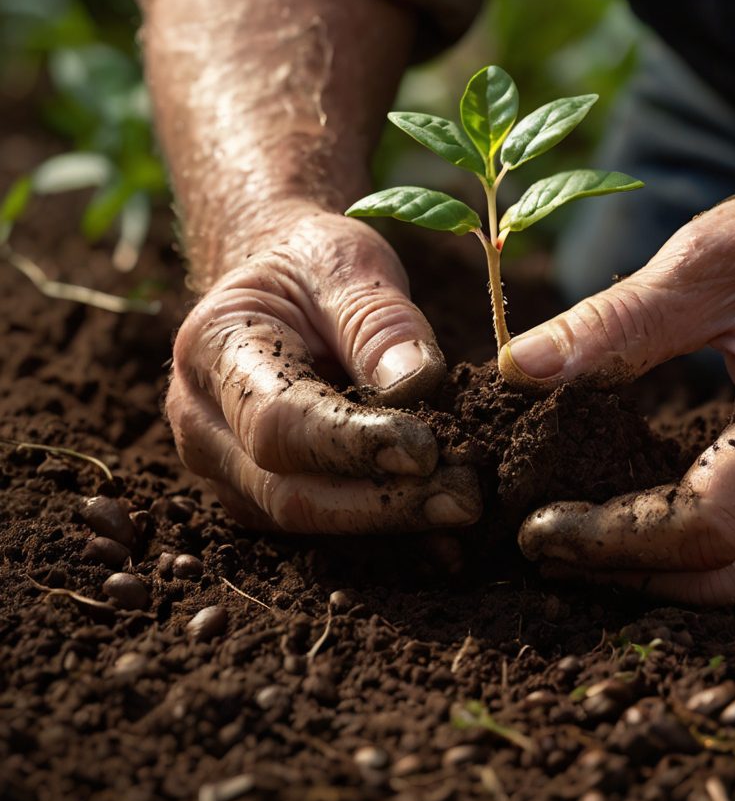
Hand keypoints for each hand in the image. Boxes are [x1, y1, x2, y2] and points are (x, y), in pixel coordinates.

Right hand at [166, 208, 479, 532]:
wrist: (277, 283)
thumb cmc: (309, 265)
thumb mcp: (347, 264)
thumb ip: (379, 322)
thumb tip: (419, 384)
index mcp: (213, 348)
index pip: (277, 420)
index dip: (352, 443)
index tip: (426, 450)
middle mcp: (202, 421)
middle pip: (287, 491)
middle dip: (382, 503)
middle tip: (465, 497)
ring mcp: (224, 467)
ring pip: (302, 520)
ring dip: (388, 524)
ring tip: (462, 509)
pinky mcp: (257, 494)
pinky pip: (316, 529)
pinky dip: (381, 533)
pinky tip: (441, 536)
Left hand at [500, 170, 734, 604]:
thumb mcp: (714, 258)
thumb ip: (616, 321)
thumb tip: (521, 369)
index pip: (700, 528)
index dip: (608, 542)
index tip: (539, 530)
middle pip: (724, 576)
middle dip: (625, 576)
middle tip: (547, 549)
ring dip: (663, 572)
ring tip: (585, 540)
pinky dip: (708, 551)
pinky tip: (654, 518)